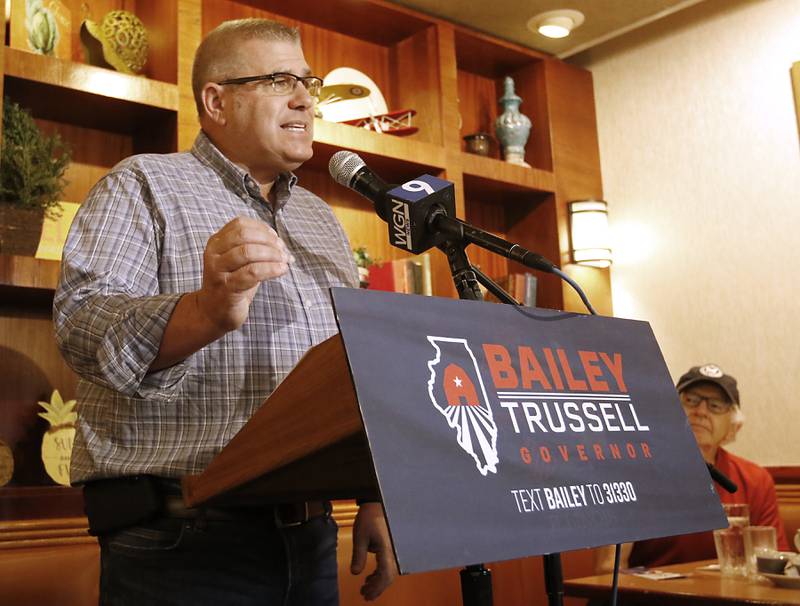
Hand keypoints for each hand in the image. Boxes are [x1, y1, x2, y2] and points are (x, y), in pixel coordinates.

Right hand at [198, 217, 291, 332]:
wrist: (214, 311)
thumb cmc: (232, 283)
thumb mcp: (240, 261)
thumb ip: (255, 248)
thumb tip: (282, 244)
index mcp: (216, 242)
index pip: (240, 224)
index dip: (262, 228)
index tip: (277, 239)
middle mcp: (214, 253)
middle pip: (244, 235)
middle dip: (268, 241)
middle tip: (283, 251)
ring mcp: (218, 270)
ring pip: (248, 252)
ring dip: (272, 254)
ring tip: (284, 261)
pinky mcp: (227, 287)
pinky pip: (252, 272)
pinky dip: (271, 269)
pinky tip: (281, 270)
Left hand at [351, 502, 396, 600]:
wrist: (376, 504)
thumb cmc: (368, 517)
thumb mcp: (360, 536)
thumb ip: (358, 555)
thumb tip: (355, 573)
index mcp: (386, 549)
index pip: (385, 573)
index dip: (377, 586)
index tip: (366, 594)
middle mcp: (392, 551)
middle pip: (389, 576)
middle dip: (377, 588)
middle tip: (365, 595)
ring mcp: (392, 549)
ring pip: (389, 572)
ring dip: (378, 582)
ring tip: (365, 588)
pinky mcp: (389, 547)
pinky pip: (387, 565)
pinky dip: (379, 573)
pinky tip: (370, 577)